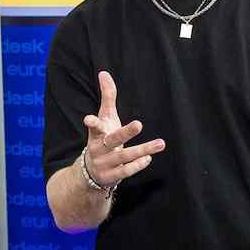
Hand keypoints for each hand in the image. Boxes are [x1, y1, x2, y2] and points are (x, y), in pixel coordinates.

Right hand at [82, 70, 164, 187]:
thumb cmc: (102, 138)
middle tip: (139, 124)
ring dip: (142, 150)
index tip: (88, 119)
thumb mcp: (105, 118)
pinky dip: (137, 164)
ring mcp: (104, 164)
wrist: (89, 172)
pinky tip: (149, 157)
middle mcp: (98, 148)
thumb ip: (107, 97)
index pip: (93, 127)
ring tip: (160, 143)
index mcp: (95, 133)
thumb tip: (104, 73)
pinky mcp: (111, 177)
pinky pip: (125, 171)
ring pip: (124, 156)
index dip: (92, 122)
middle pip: (112, 140)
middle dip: (125, 133)